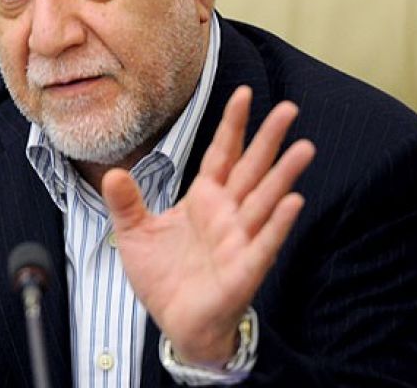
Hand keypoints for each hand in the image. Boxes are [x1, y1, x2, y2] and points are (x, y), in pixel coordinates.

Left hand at [102, 86, 314, 367]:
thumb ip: (126, 202)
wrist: (175, 323)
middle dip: (269, 139)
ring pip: (265, 200)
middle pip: (251, 169)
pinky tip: (292, 201)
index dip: (232, 125)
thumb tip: (112, 173)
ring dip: (284, 175)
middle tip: (289, 107)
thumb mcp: (134, 233)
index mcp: (203, 200)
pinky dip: (278, 223)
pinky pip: (264, 243)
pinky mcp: (244, 270)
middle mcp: (227, 215)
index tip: (242, 93)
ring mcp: (239, 240)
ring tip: (304, 147)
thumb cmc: (163, 278)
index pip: (221, 154)